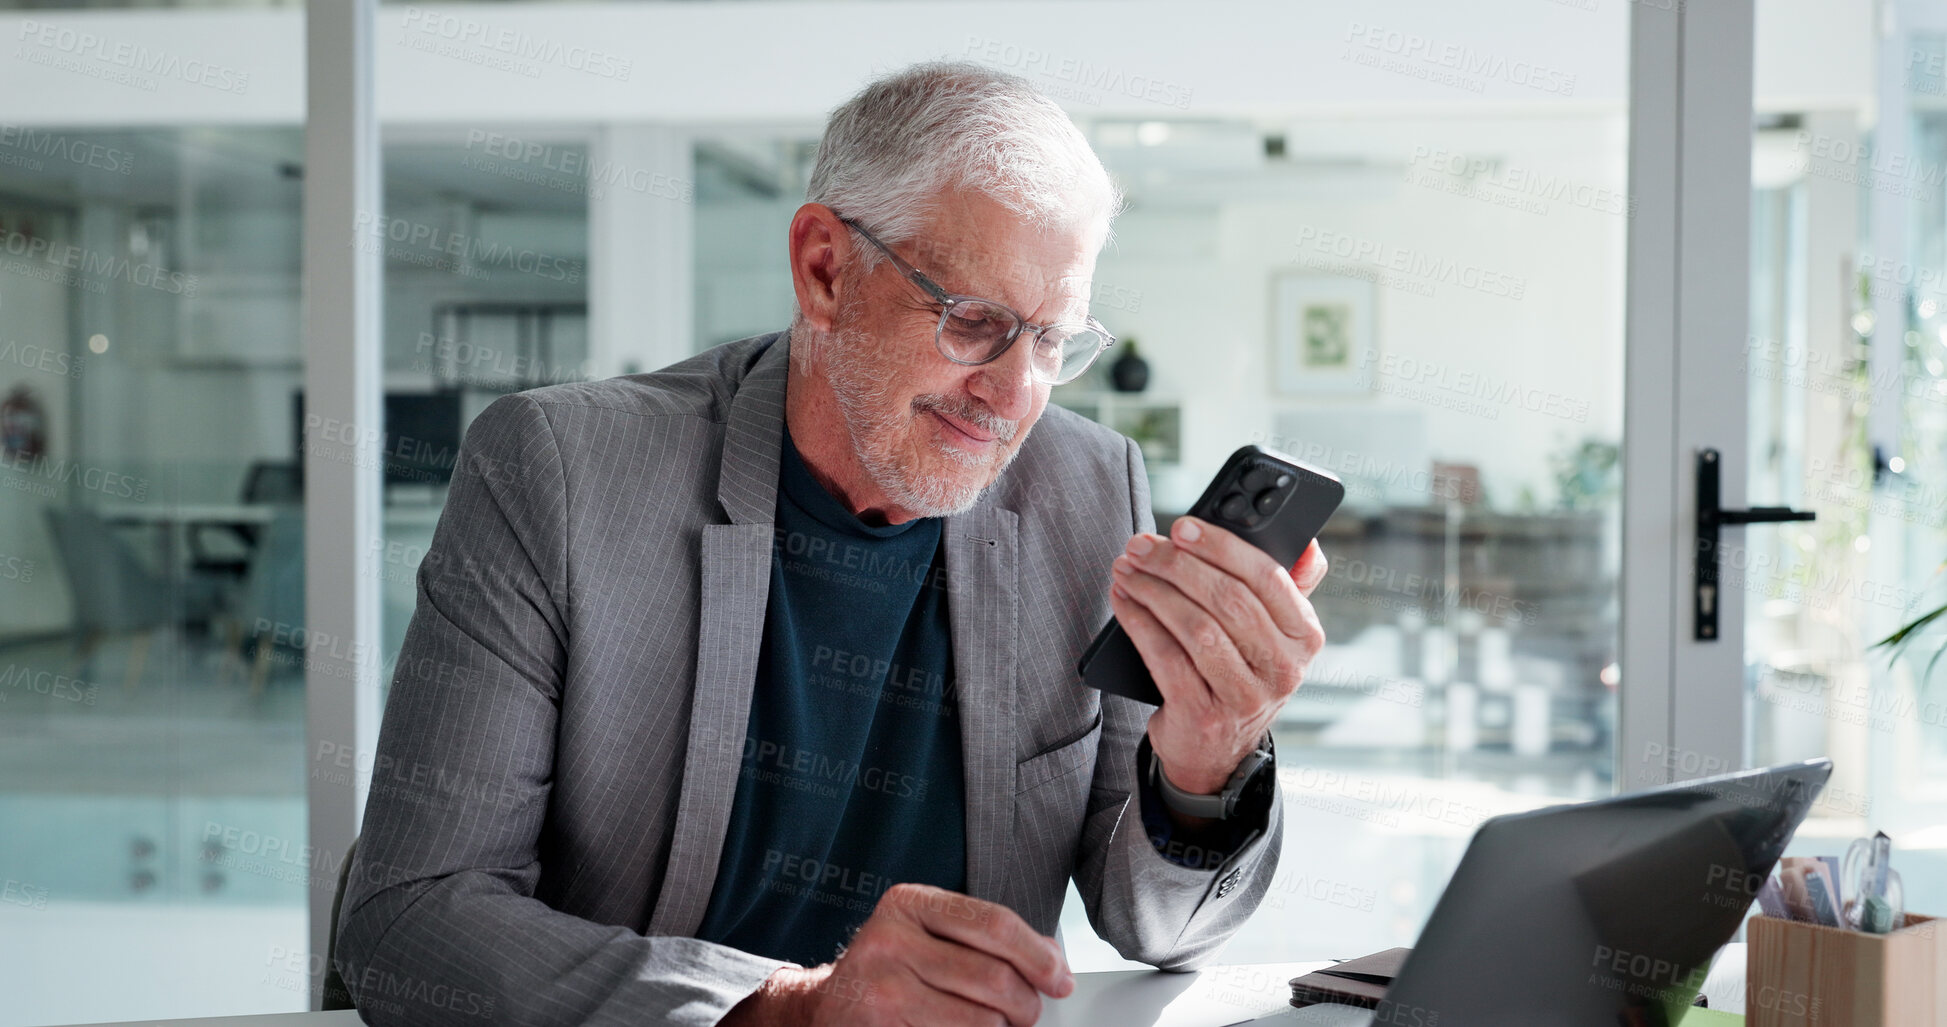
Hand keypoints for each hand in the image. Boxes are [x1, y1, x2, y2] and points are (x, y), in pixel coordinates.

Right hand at [720, 883, 1073, 1026]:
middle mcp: (890, 941)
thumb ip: (988, 939)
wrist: (825, 1008)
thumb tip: (1053, 961)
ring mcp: (883, 990)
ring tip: (992, 1024)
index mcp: (909, 904)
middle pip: (995, 978)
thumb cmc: (890, 970)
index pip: (994, 925)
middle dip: (1025, 1004)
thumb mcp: (931, 935)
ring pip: (982, 1020)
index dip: (1038, 956)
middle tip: (1026, 1013)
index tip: (1060, 980)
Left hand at [1109, 519, 1327, 795]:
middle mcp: (1283, 668)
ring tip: (1127, 570)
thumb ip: (1287, 587)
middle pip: (1227, 599)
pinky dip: (1139, 623)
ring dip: (1153, 591)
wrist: (1216, 751)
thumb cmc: (1239, 673)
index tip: (1182, 527)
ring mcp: (1245, 697)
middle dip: (1176, 564)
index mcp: (1305, 635)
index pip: (1267, 576)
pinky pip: (1166, 658)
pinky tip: (1123, 601)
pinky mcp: (1204, 716)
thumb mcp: (1273, 635)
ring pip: (1196, 627)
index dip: (1221, 546)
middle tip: (1141, 546)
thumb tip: (1304, 540)